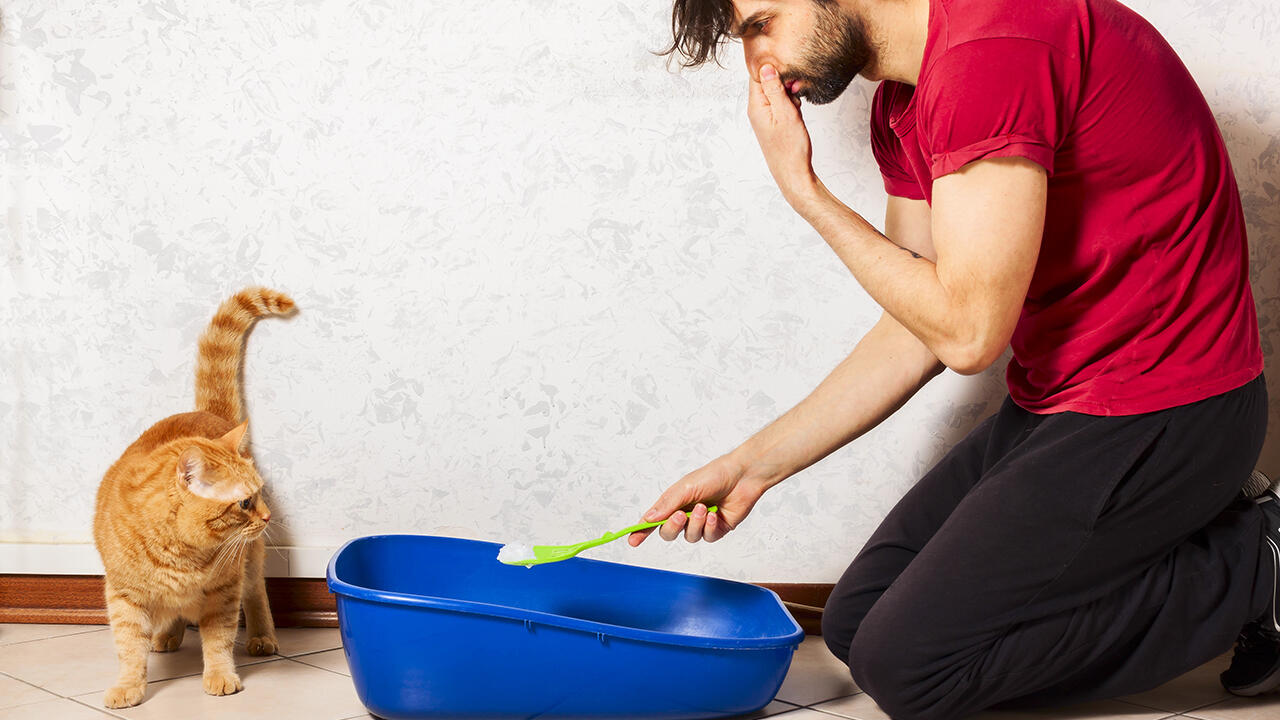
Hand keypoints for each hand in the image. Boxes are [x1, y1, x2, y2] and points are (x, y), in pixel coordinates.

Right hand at [628, 454, 766, 545]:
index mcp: (674, 502)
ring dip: (696, 524)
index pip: (653, 520)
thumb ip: (667, 504)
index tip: (631, 540)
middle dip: (672, 527)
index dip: (641, 531)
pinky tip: (715, 515)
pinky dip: (709, 527)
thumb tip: (648, 518)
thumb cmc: (714, 475)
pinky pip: (707, 537)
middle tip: (680, 515)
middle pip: (669, 533)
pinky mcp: (717, 529)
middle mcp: (686, 514)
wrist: (743, 476)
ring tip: (705, 508)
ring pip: (689, 537)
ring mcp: (701, 523)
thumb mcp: (685, 488)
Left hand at [748, 64, 817, 207]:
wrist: (793, 173)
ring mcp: (764, 117)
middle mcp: (757, 110)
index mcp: (756, 106)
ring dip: (789, 95)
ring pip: (776, 94)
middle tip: (796, 92)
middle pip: (767, 82)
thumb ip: (774, 89)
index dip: (774, 69)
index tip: (788, 73)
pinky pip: (780, 105)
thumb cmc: (790, 147)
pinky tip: (796, 114)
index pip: (758, 75)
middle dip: (784, 82)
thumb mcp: (785, 113)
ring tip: (796, 108)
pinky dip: (790, 105)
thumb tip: (765, 67)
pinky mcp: (773, 123)